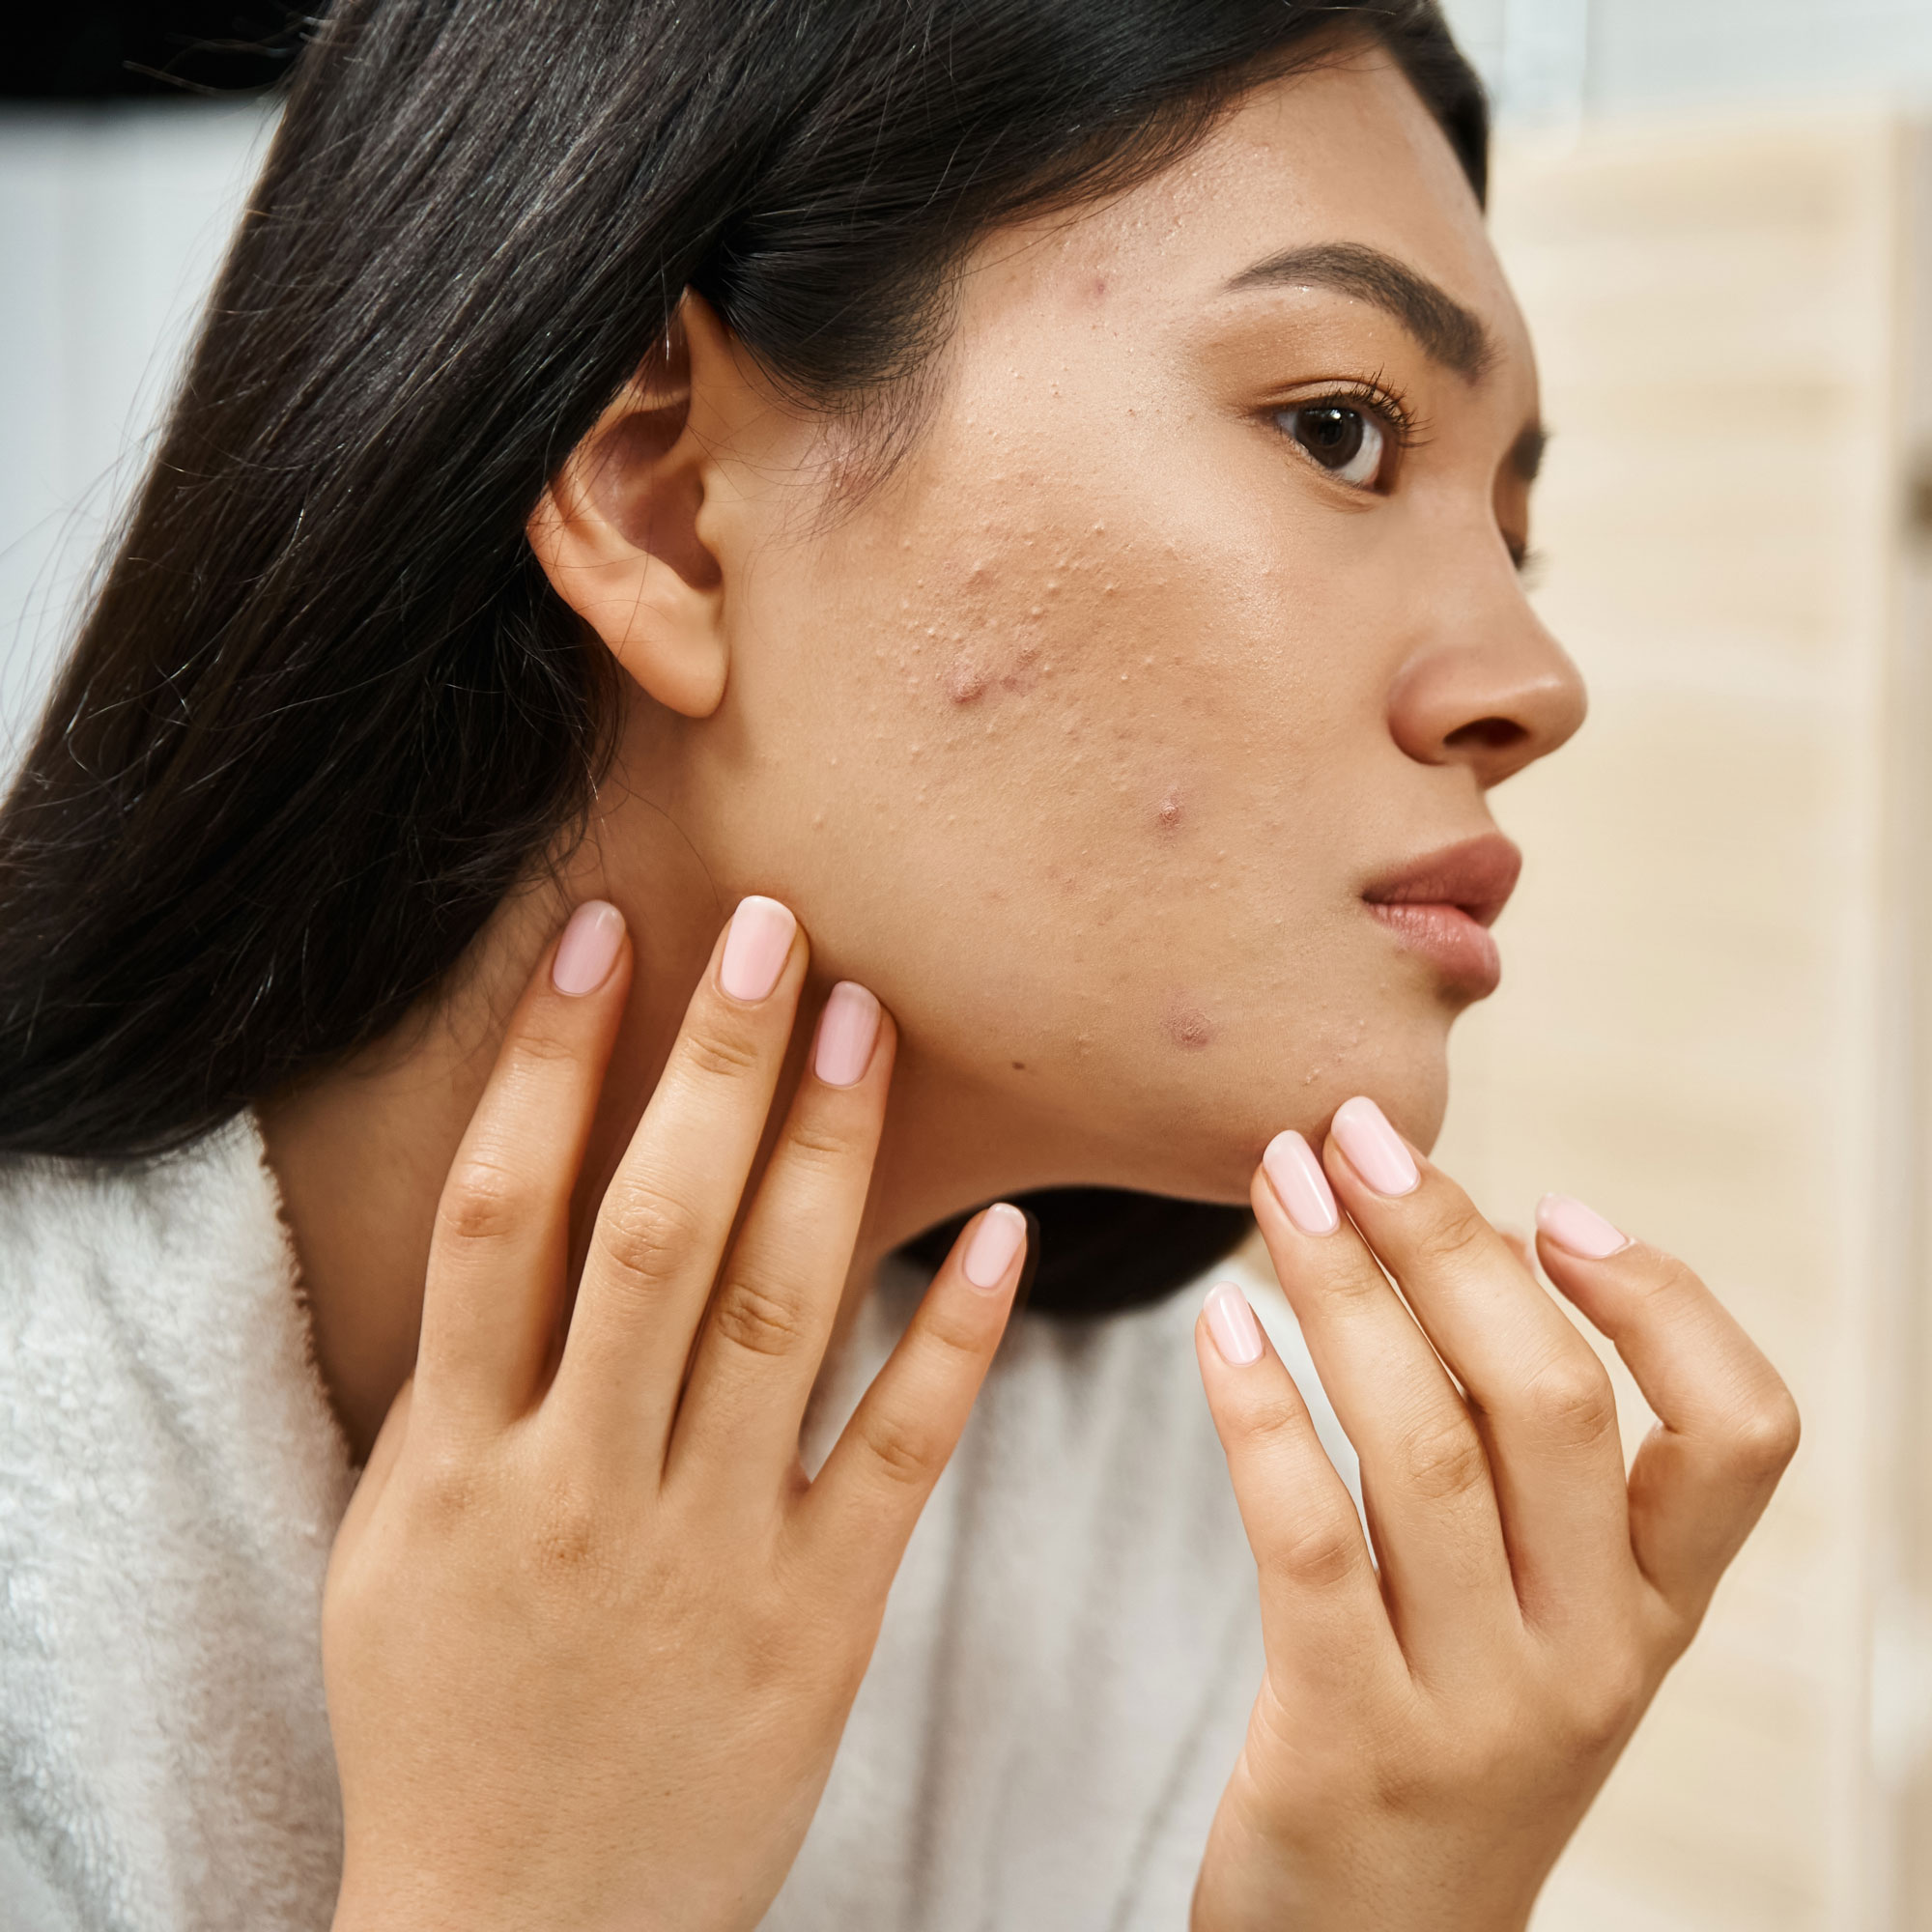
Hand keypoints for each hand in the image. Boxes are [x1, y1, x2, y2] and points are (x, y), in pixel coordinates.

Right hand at [322, 897, 1028, 1931]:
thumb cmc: (448, 1722)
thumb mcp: (401, 1550)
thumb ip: (459, 1391)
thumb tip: (516, 1213)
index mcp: (458, 1465)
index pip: (500, 1217)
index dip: (546, 1064)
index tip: (605, 938)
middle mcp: (581, 1489)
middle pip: (649, 1233)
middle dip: (709, 1070)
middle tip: (769, 926)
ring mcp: (707, 1555)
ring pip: (777, 1313)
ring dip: (827, 1153)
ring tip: (863, 1018)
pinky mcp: (821, 1620)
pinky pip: (898, 1451)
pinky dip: (949, 1334)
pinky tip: (999, 1230)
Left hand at [1191, 1098, 1798, 1931]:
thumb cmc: (1437, 1747)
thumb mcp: (1531, 1630)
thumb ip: (1523, 1477)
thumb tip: (1460, 1250)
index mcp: (1654, 1615)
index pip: (1743, 1439)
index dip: (1666, 1302)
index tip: (1554, 1205)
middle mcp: (1594, 1659)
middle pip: (1552, 1402)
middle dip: (1446, 1241)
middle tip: (1350, 1132)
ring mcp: (1480, 1710)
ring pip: (1427, 1447)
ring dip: (1342, 1290)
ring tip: (1274, 1186)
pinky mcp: (1350, 1741)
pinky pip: (1309, 1538)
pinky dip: (1262, 1410)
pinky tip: (1215, 1327)